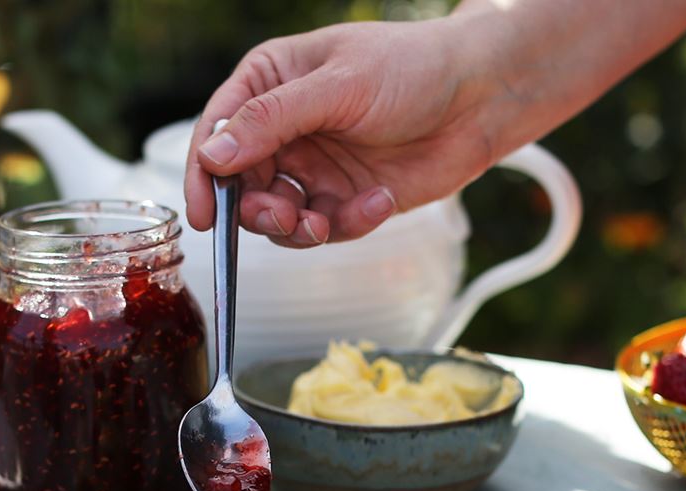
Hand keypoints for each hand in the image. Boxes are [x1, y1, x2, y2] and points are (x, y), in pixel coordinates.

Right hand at [184, 19, 493, 246]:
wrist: (480, 96)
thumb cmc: (411, 68)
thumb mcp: (336, 86)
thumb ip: (271, 121)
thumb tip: (212, 157)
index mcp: (269, 83)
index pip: (217, 133)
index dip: (205, 175)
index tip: (205, 214)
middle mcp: (284, 129)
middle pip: (242, 185)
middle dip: (256, 209)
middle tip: (281, 216)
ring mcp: (314, 167)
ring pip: (279, 217)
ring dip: (296, 228)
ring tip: (323, 223)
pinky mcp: (345, 199)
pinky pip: (327, 227)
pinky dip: (348, 223)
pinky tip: (378, 200)